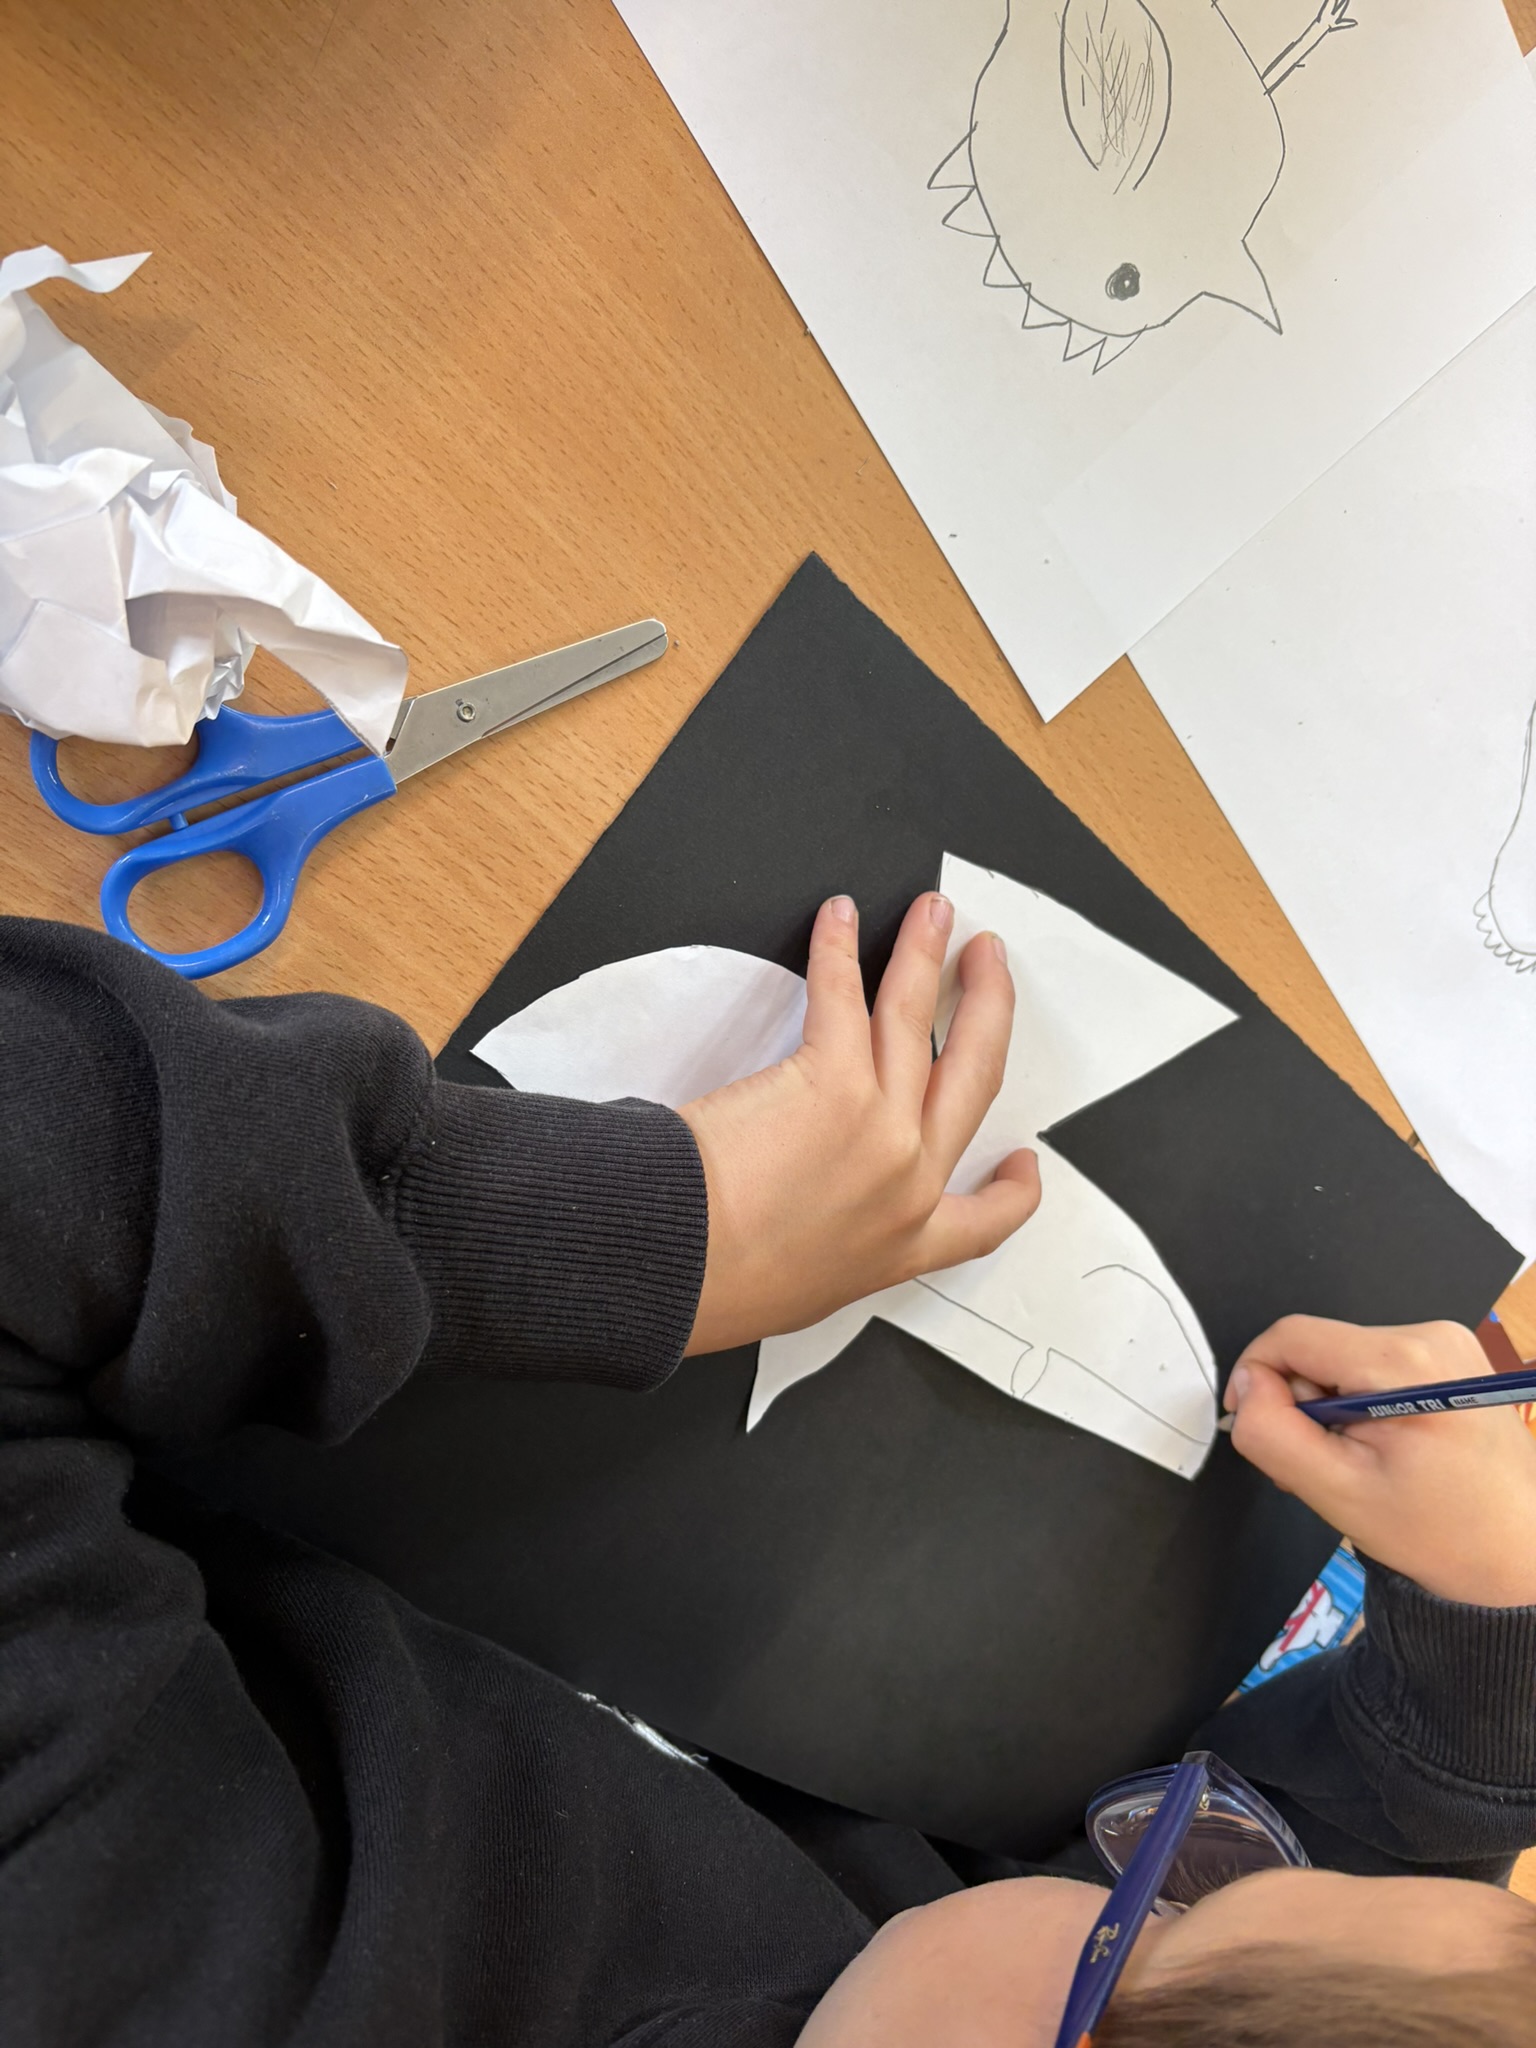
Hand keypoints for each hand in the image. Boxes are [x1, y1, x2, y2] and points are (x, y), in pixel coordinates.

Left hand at [680, 891, 1040, 1354]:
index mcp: (903, 1248)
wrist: (682, 1266)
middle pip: (974, 1077)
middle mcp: (907, 1180)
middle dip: (990, 1010)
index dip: (1013, 1190)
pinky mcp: (831, 1079)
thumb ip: (832, 1257)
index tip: (1023, 1164)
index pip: (983, 1223)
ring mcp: (879, 1124)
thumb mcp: (801, 1295)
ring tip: (935, 913)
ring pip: (918, 1020)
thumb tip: (812, 1232)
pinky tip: (839, 917)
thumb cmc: (718, 1290)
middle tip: (990, 965)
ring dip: (929, 956)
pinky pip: (843, 994)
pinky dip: (841, 948)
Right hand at [1225, 1316, 1535, 1605]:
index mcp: (1404, 1362)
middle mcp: (1431, 1336)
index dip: (1257, 1378)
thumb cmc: (1442, 1535)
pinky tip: (1381, 1450)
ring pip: (1343, 1360)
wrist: (1518, 1557)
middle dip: (1303, 1405)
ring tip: (1357, 1465)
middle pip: (1319, 1349)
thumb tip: (1247, 1383)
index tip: (1257, 1427)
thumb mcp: (1336, 1491)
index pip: (1292, 1336)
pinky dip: (1361, 1406)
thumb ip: (1273, 1433)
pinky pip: (1375, 1368)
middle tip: (1320, 1466)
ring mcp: (1448, 1345)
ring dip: (1331, 1410)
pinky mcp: (1453, 1360)